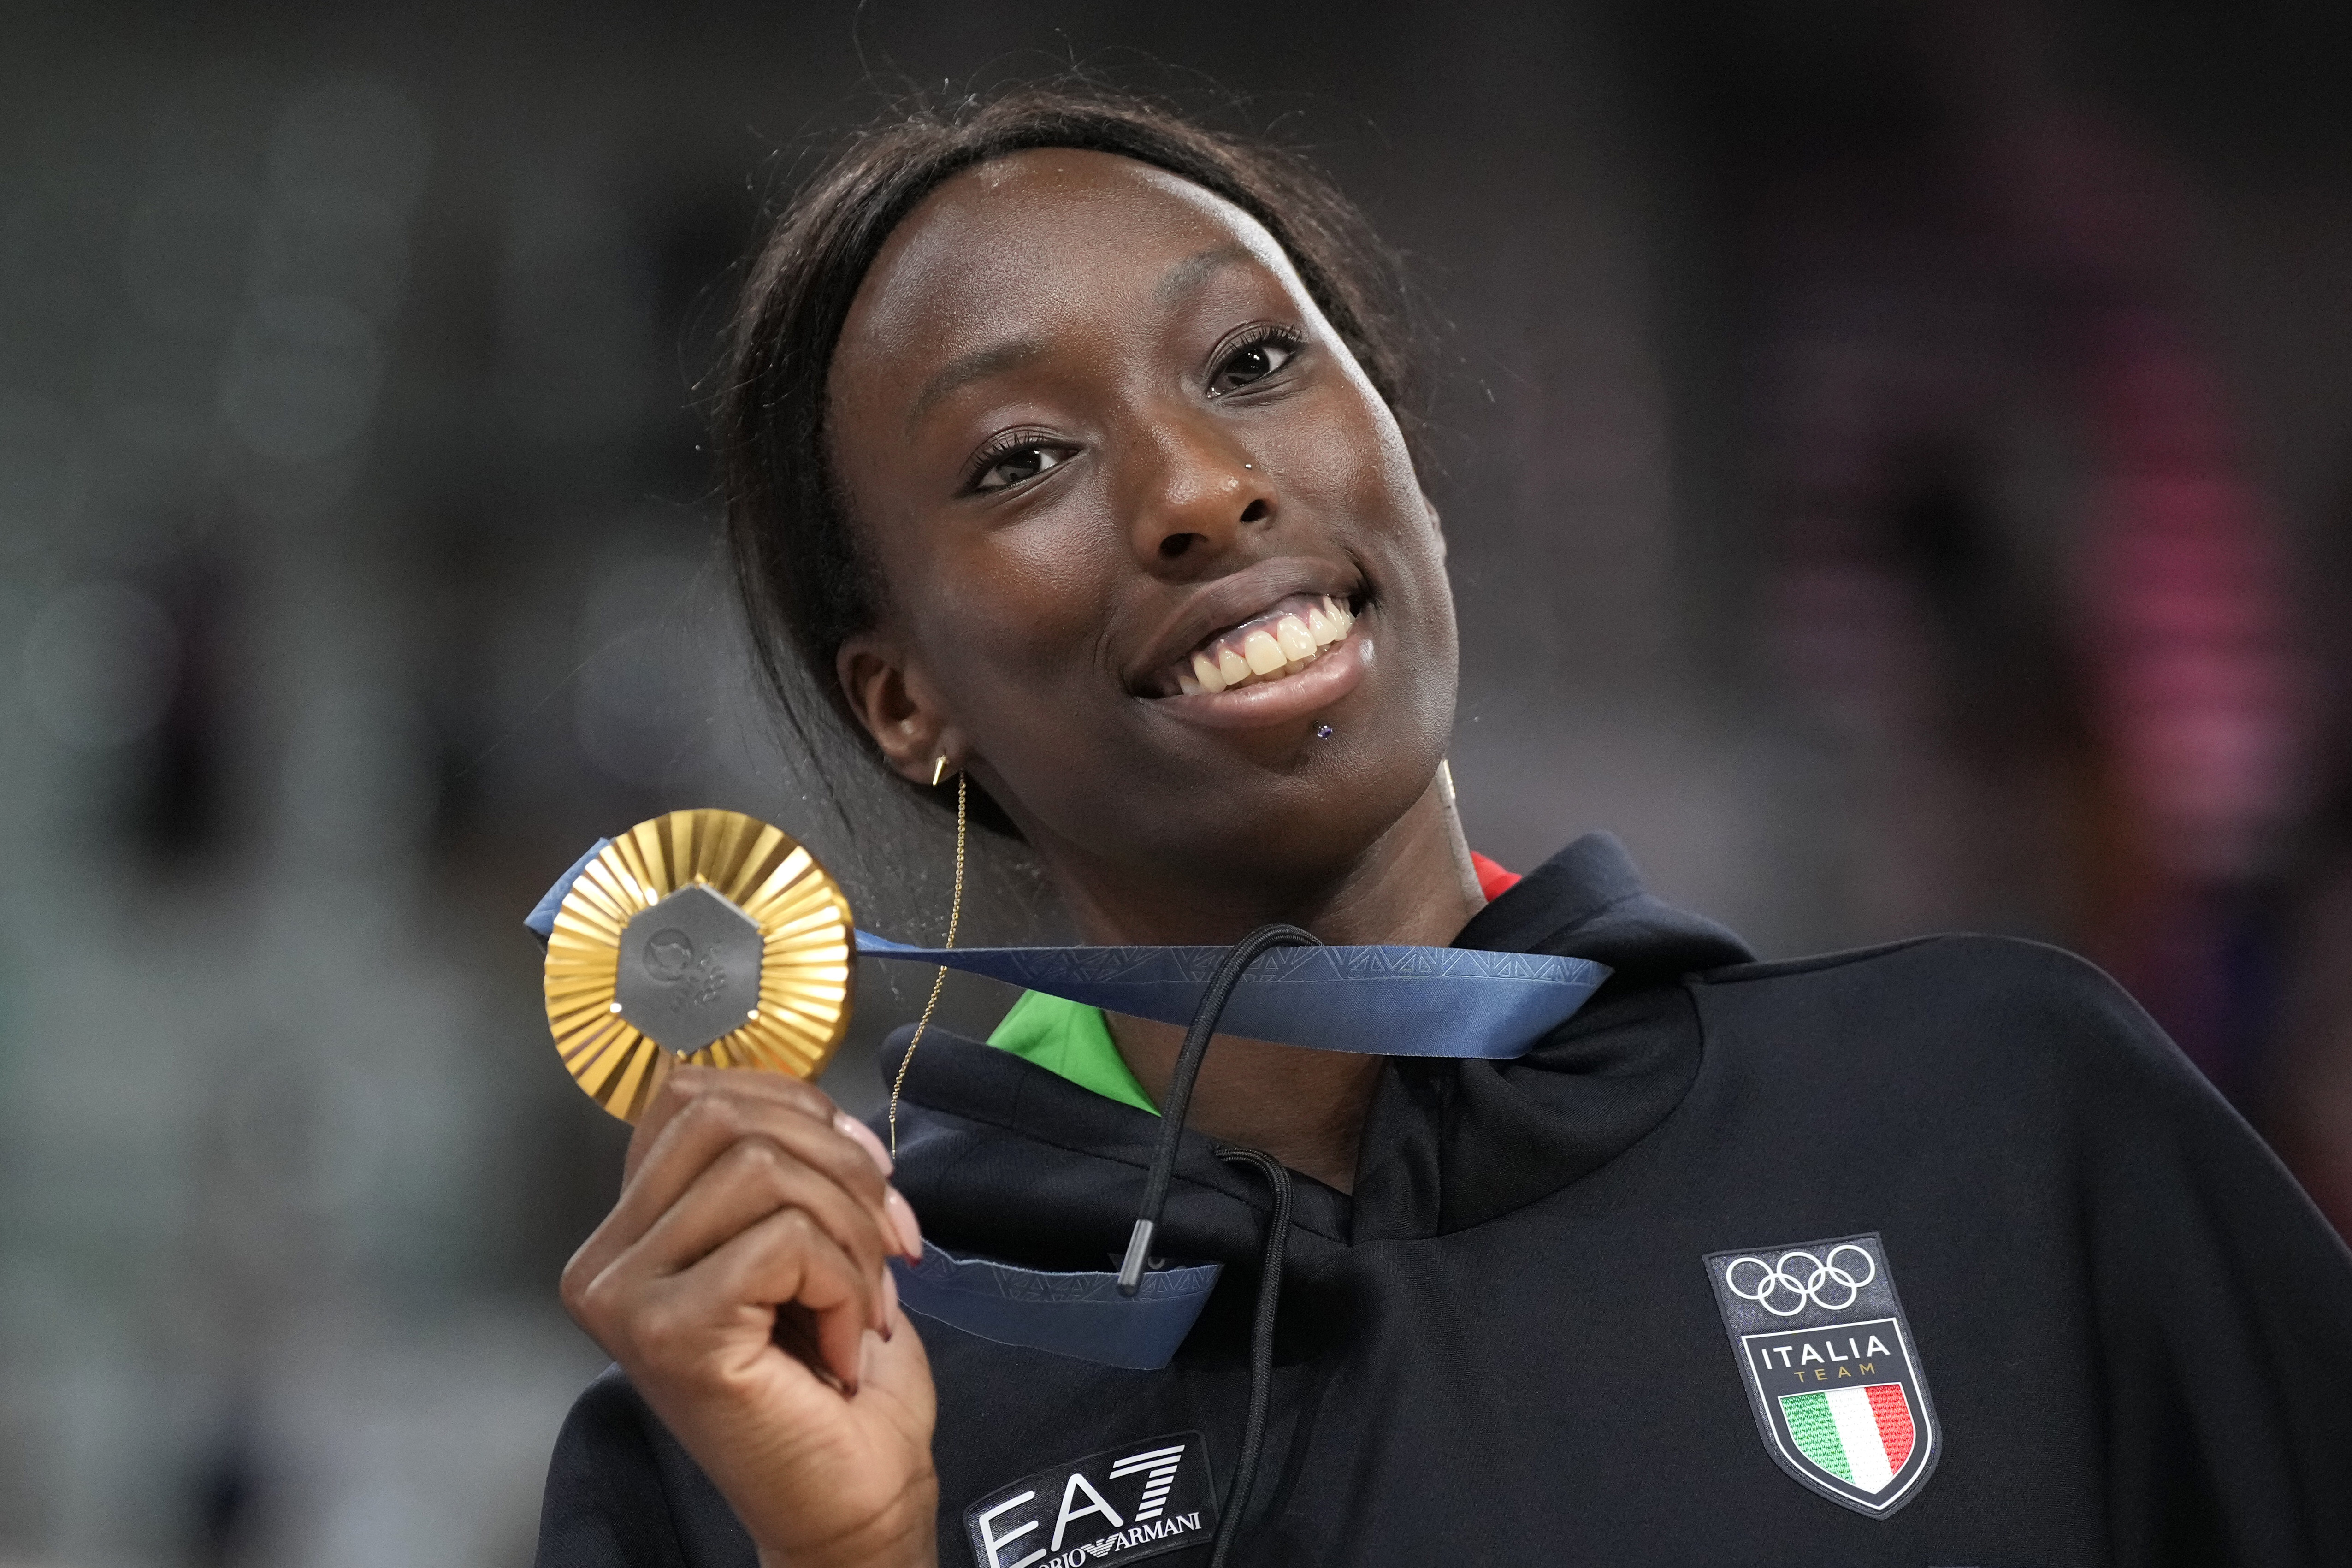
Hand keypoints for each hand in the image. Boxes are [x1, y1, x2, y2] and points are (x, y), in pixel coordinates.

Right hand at [562, 1066, 937, 1566]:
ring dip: (852, 1231)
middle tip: (887, 1239)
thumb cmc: (837, 1376)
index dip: (796, 1107)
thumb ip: (782, 1163)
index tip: (868, 1171)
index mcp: (631, 1229)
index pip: (691, 1094)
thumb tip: (814, 1102)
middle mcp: (606, 1261)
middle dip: (837, 1163)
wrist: (852, 1496)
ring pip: (761, 1170)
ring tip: (866, 1302)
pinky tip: (845, 1346)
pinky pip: (784, 1241)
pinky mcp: (669, 1333)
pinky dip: (847, 1285)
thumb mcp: (807, 1235)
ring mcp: (626, 1299)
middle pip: (723, 1116)